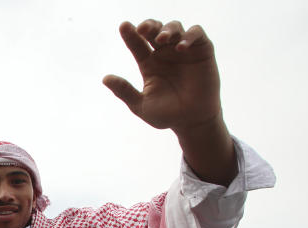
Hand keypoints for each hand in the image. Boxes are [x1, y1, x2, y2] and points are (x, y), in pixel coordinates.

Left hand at [103, 20, 220, 133]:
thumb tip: (105, 78)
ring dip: (167, 29)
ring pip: (174, 28)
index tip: (123, 26)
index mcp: (148, 64)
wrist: (192, 121)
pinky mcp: (202, 51)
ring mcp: (183, 51)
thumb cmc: (166, 115)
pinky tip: (180, 47)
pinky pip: (197, 34)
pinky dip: (189, 35)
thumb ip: (124, 91)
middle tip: (142, 28)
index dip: (130, 35)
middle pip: (154, 31)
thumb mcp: (140, 105)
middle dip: (148, 25)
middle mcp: (164, 54)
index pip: (137, 44)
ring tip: (161, 39)